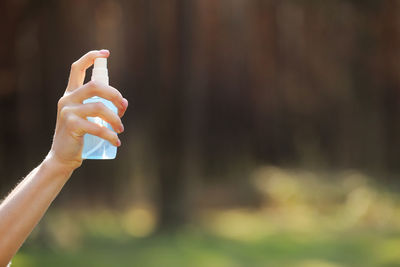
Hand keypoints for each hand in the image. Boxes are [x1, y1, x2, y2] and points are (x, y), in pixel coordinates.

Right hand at [47, 50, 127, 170]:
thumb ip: (106, 107)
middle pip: (95, 85)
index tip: (106, 53)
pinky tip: (116, 141)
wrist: (63, 156)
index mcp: (71, 93)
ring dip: (115, 119)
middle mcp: (67, 99)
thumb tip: (124, 103)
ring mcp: (67, 111)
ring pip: (99, 107)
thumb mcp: (91, 118)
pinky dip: (110, 135)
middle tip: (123, 107)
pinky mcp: (71, 125)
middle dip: (114, 94)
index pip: (77, 68)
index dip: (91, 57)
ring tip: (120, 129)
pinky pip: (97, 127)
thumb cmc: (80, 135)